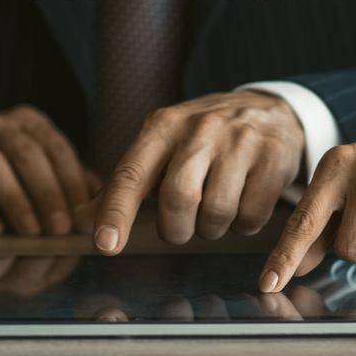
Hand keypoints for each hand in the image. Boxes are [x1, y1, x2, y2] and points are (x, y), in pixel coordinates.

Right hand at [0, 105, 94, 236]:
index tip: (83, 215)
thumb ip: (70, 191)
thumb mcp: (43, 185)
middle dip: (46, 192)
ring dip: (15, 199)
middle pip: (26, 152)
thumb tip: (101, 208)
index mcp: (28, 123)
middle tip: (60, 228)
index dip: (72, 181)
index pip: (56, 147)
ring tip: (31, 233)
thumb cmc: (9, 191)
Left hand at [92, 91, 304, 253]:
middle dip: (176, 230)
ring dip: (211, 229)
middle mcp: (199, 129)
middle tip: (181, 228)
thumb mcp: (161, 146)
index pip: (132, 173)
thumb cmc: (203, 138)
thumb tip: (81, 216)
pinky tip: (243, 204)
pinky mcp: (274, 158)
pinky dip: (243, 225)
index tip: (105, 246)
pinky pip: (251, 216)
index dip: (116, 212)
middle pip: (177, 198)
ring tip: (215, 211)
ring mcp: (240, 142)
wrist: (269, 110)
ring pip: (216, 213)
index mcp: (162, 127)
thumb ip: (126, 181)